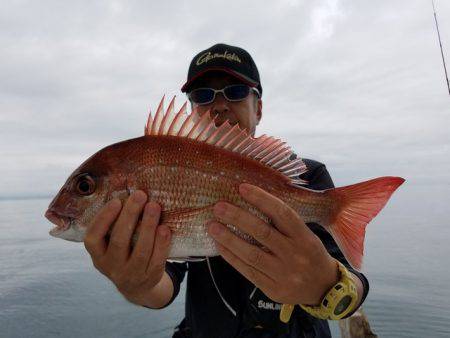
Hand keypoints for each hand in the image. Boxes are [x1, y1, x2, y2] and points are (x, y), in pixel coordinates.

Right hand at [83, 191, 171, 305]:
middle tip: (140, 195)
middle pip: (119, 240)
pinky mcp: (149, 277)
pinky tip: (165, 229)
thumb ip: (115, 224)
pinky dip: (161, 244)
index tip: (117, 200)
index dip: (103, 219)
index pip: (93, 238)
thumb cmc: (124, 252)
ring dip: (148, 226)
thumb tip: (128, 192)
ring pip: (140, 251)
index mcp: (98, 254)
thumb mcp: (112, 244)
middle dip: (130, 215)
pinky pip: (156, 260)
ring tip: (154, 206)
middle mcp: (111, 266)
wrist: (138, 286)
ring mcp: (131, 274)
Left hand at [207, 183, 339, 304]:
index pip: (282, 213)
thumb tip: (254, 200)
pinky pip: (247, 271)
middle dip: (238, 218)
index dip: (262, 199)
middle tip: (219, 207)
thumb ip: (285, 223)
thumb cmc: (309, 254)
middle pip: (263, 232)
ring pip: (251, 254)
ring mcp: (283, 273)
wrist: (323, 289)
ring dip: (228, 239)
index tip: (242, 188)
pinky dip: (231, 257)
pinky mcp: (272, 289)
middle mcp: (294, 254)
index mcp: (304, 237)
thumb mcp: (306, 235)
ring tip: (212, 226)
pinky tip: (219, 246)